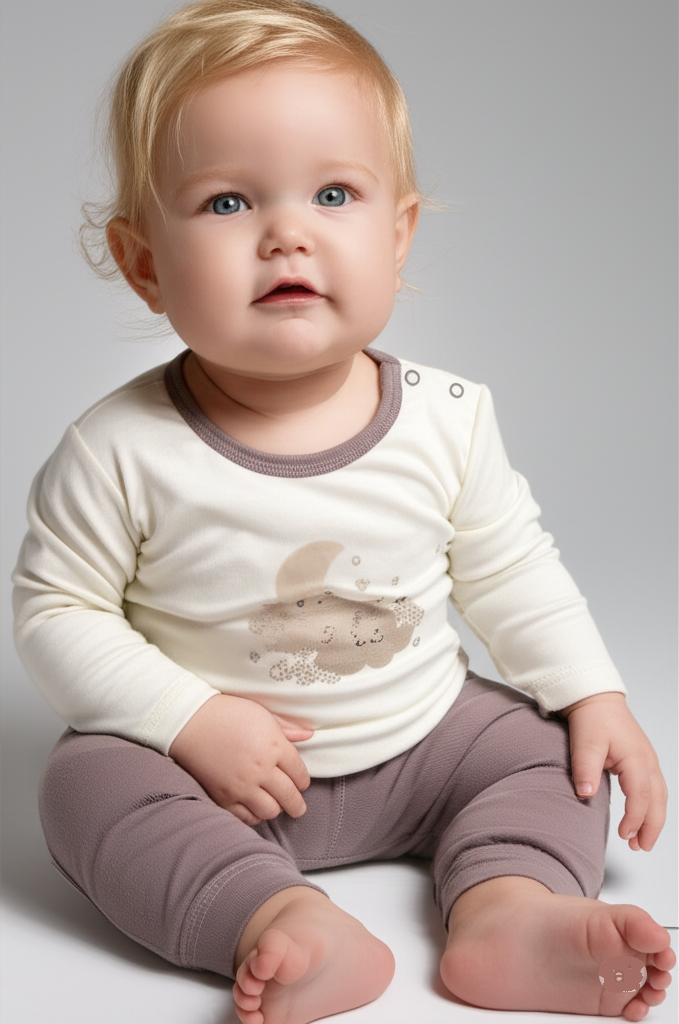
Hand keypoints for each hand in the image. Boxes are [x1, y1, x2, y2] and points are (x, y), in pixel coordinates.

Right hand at [168, 693, 313, 825]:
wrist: (189, 721)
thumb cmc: (227, 712)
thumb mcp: (261, 713)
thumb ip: (287, 728)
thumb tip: (308, 735)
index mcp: (274, 746)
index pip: (300, 773)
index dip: (303, 781)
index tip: (301, 783)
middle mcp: (261, 769)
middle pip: (289, 796)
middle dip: (297, 804)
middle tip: (298, 807)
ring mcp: (242, 786)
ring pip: (270, 811)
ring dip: (276, 809)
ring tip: (275, 806)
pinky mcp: (223, 797)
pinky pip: (246, 817)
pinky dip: (254, 816)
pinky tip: (255, 808)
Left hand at [558, 692, 667, 850]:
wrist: (595, 698)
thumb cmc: (592, 718)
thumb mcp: (585, 742)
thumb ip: (585, 769)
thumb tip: (585, 794)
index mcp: (636, 758)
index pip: (641, 796)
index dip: (635, 819)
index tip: (625, 836)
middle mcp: (647, 761)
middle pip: (658, 801)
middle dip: (652, 827)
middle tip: (641, 847)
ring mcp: (648, 760)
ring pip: (659, 797)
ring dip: (654, 820)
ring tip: (642, 841)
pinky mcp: (642, 760)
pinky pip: (654, 789)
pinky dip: (652, 806)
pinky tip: (642, 817)